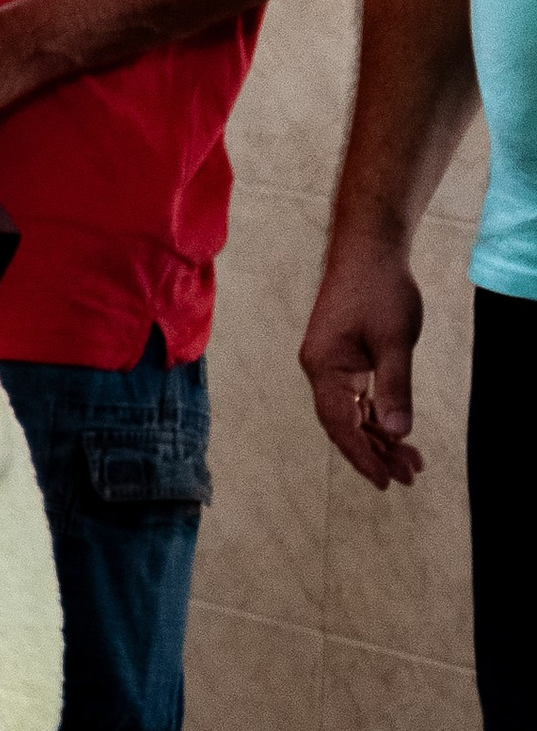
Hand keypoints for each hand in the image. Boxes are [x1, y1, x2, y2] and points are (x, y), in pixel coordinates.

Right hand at [298, 227, 425, 490]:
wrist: (370, 249)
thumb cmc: (380, 290)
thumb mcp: (396, 341)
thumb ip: (395, 388)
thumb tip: (399, 433)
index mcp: (324, 367)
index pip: (340, 424)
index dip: (363, 456)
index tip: (385, 481)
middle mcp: (320, 369)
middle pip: (345, 424)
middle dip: (376, 452)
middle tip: (410, 476)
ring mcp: (331, 364)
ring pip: (352, 413)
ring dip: (380, 437)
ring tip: (411, 462)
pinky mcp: (343, 357)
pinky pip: (357, 398)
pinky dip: (378, 416)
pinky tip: (398, 432)